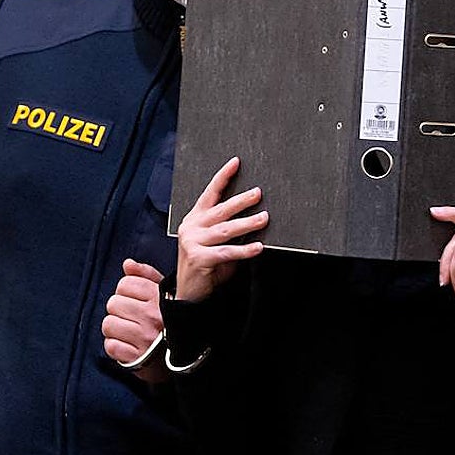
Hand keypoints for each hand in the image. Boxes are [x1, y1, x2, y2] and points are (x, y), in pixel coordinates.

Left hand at [103, 259, 166, 383]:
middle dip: (120, 309)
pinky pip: (110, 346)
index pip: (125, 284)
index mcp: (159, 298)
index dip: (127, 290)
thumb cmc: (175, 321)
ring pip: (108, 324)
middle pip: (113, 303)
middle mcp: (152, 316)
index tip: (136, 299)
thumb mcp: (168, 293)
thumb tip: (128, 264)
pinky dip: (116, 346)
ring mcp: (144, 337)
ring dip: (116, 328)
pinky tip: (127, 344)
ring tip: (129, 330)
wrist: (190, 357)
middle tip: (132, 316)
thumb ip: (147, 275)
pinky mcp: (136, 357)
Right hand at [176, 157, 267, 300]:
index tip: (236, 162)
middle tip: (258, 193)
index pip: (210, 193)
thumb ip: (230, 230)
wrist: (189, 291)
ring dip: (247, 223)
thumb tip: (256, 218)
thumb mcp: (217, 242)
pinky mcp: (198, 258)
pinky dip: (244, 250)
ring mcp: (193, 242)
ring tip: (265, 218)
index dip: (223, 177)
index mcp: (195, 218)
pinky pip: (226, 252)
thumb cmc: (207, 264)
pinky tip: (258, 247)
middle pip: (221, 210)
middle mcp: (192, 227)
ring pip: (225, 230)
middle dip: (241, 200)